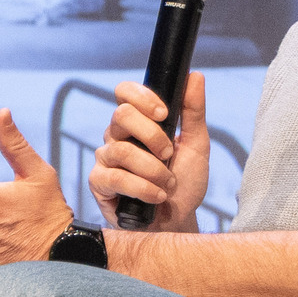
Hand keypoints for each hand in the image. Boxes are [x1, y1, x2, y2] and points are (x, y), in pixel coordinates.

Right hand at [90, 72, 209, 232]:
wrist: (177, 221)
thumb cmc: (185, 183)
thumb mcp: (198, 146)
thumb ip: (193, 112)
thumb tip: (195, 76)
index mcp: (137, 122)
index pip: (125, 93)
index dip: (141, 97)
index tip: (164, 114)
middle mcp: (117, 136)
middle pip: (121, 115)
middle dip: (152, 135)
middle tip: (169, 154)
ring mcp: (105, 159)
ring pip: (121, 150)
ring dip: (153, 169)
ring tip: (168, 184)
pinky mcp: (99, 183)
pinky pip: (115, 177)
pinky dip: (142, 187)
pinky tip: (157, 197)